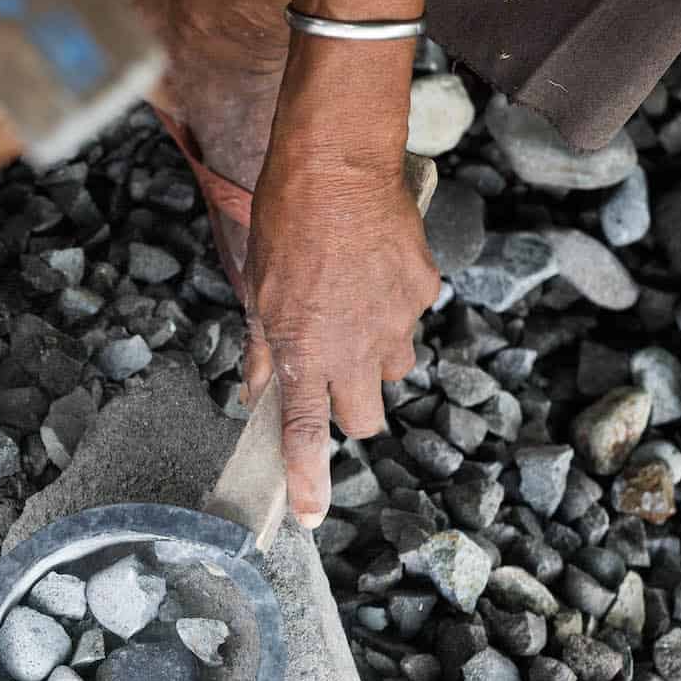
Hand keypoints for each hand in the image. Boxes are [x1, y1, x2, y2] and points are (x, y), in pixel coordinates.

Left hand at [242, 145, 440, 528]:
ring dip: (373, 359)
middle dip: (349, 412)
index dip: (309, 480)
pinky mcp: (423, 291)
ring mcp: (395, 322)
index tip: (310, 517)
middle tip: (333, 378)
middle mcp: (354, 348)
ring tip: (351, 309)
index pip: (306, 433)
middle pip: (364, 421)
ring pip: (393, 371)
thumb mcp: (258, 289)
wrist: (339, 163)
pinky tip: (373, 272)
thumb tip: (257, 391)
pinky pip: (410, 319)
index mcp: (305, 350)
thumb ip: (263, 348)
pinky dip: (393, 308)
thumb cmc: (286, 219)